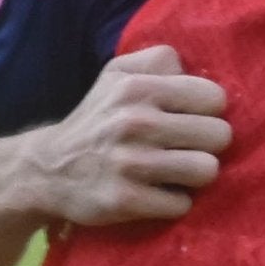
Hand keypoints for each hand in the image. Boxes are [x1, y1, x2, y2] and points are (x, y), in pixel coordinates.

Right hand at [11, 42, 233, 234]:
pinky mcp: (123, 200)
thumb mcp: (117, 74)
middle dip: (205, 145)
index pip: (214, 98)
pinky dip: (171, 203)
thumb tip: (196, 74)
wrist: (44, 170)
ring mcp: (129, 164)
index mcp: (137, 87)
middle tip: (183, 150)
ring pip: (206, 170)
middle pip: (219, 136)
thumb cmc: (95, 119)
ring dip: (194, 176)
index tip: (186, 121)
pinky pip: (180, 204)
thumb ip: (159, 61)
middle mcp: (134, 122)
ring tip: (175, 173)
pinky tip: (154, 194)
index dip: (206, 112)